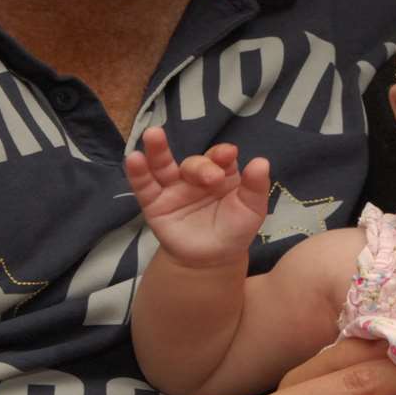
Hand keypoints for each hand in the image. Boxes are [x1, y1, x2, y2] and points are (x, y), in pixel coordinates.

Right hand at [124, 127, 270, 266]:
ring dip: (157, 149)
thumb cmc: (234, 230)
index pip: (219, 157)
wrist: (212, 260)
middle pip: (194, 163)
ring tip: (152, 134)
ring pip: (163, 165)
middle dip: (201, 167)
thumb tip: (261, 161)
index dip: (222, 154)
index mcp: (220, 172)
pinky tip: (134, 158)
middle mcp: (195, 176)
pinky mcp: (155, 203)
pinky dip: (138, 172)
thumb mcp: (251, 209)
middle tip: (212, 178)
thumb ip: (255, 187)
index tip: (228, 155)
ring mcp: (173, 188)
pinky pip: (144, 186)